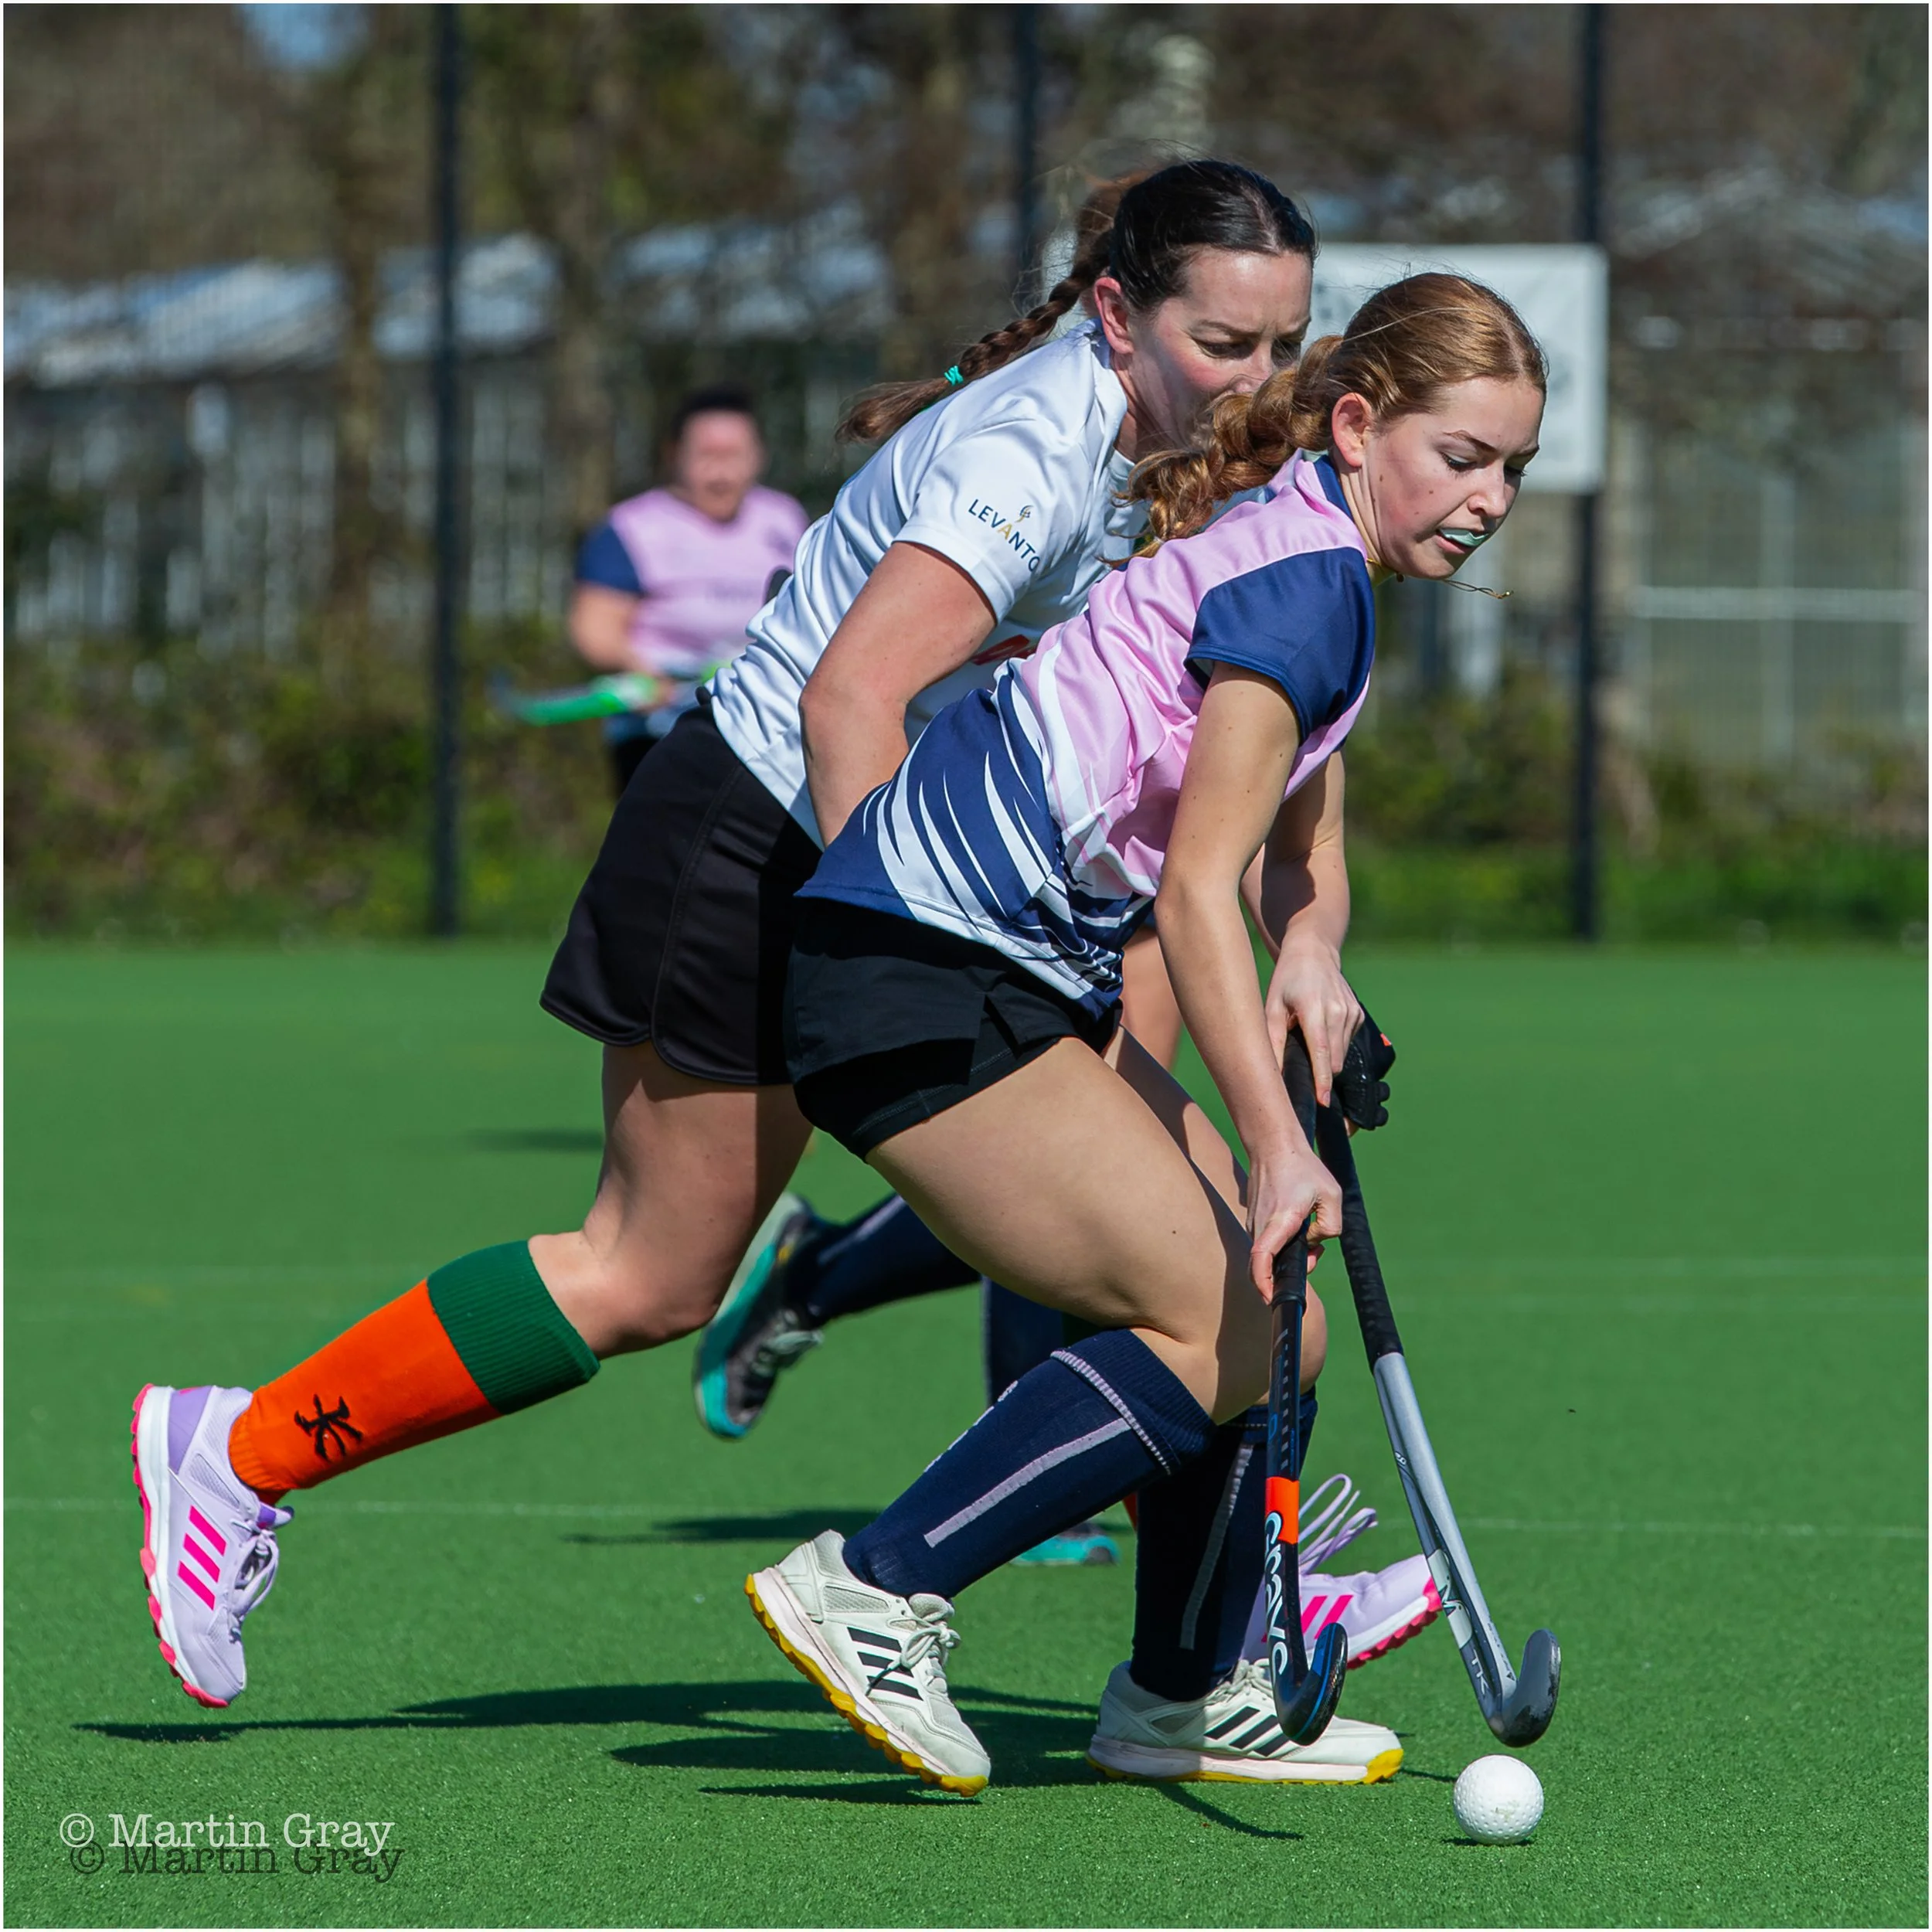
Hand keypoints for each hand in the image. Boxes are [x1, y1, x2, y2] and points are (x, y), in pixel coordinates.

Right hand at [1247, 1139, 1343, 1300]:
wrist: (1273, 1146)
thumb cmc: (1302, 1168)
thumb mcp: (1332, 1195)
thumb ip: (1332, 1226)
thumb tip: (1317, 1242)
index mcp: (1280, 1221)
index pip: (1262, 1260)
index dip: (1264, 1284)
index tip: (1272, 1298)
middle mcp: (1260, 1226)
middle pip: (1266, 1266)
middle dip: (1289, 1273)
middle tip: (1315, 1254)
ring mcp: (1254, 1224)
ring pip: (1268, 1255)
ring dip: (1289, 1256)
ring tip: (1311, 1237)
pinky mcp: (1254, 1221)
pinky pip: (1267, 1244)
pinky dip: (1283, 1246)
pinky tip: (1300, 1228)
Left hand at [1263, 942, 1363, 1108]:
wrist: (1314, 953)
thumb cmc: (1287, 980)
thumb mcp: (1271, 1006)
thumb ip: (1272, 1041)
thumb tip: (1269, 1074)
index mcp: (1314, 1008)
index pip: (1321, 1051)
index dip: (1322, 1080)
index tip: (1323, 1102)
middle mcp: (1338, 1011)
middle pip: (1334, 1060)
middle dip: (1322, 1075)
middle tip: (1305, 1077)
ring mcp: (1351, 1012)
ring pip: (1342, 1054)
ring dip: (1327, 1059)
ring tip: (1308, 1043)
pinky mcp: (1358, 1014)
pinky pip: (1347, 1043)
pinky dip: (1334, 1046)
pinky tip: (1321, 1031)